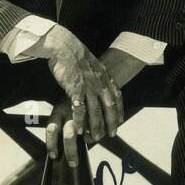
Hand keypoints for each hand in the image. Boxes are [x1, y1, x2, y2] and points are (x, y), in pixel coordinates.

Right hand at [39, 28, 140, 145]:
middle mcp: (99, 82)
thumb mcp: (90, 61)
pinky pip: (79, 110)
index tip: (121, 120)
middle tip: (111, 134)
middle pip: (109, 107)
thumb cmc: (72, 52)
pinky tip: (78, 130)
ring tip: (95, 138)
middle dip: (111, 122)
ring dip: (95, 126)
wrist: (63, 45)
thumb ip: (95, 72)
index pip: (116, 95)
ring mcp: (88, 87)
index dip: (119, 109)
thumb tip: (96, 77)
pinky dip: (79, 122)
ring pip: (95, 111)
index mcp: (103, 75)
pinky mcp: (75, 90)